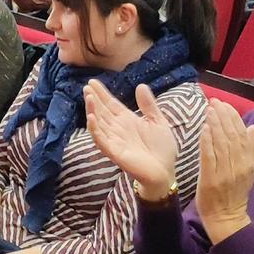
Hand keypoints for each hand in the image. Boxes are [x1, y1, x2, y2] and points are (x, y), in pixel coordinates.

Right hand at [84, 80, 179, 201]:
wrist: (166, 171)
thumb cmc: (162, 148)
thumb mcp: (158, 121)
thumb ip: (149, 105)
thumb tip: (141, 85)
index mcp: (127, 120)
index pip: (111, 104)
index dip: (102, 93)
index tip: (92, 82)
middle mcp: (118, 129)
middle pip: (102, 111)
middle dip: (94, 99)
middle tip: (86, 86)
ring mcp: (114, 140)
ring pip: (98, 123)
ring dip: (92, 110)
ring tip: (88, 97)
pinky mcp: (114, 152)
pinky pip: (101, 140)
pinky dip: (94, 129)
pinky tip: (91, 118)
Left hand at [193, 98, 253, 242]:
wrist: (227, 218)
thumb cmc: (235, 194)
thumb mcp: (248, 171)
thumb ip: (251, 149)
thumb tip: (253, 127)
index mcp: (248, 163)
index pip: (242, 135)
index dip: (234, 118)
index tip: (225, 104)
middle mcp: (239, 166)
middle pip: (232, 136)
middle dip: (224, 116)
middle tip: (215, 101)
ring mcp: (225, 173)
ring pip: (222, 144)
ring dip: (215, 124)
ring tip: (210, 110)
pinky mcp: (211, 179)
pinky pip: (210, 156)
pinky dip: (207, 141)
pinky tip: (204, 128)